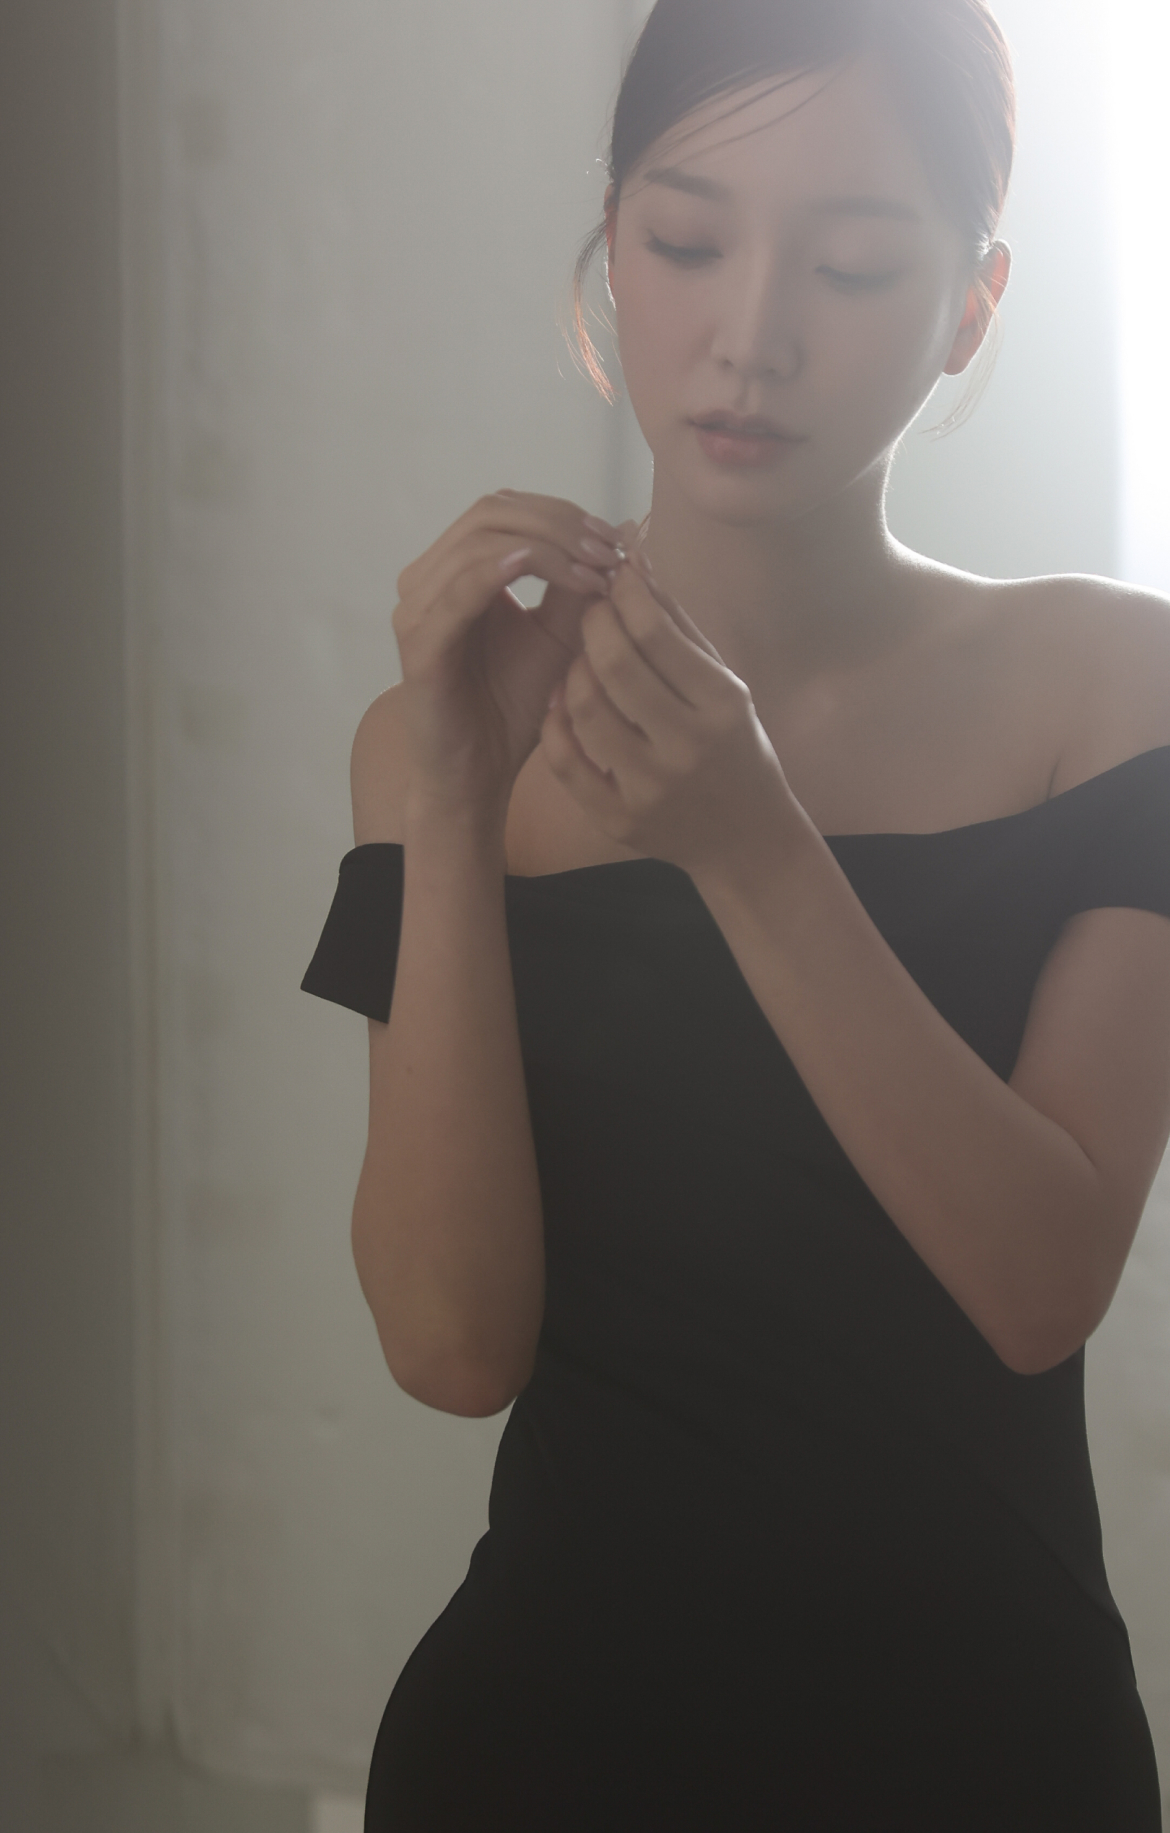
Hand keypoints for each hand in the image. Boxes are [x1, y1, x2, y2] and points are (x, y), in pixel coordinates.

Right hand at [392, 490, 624, 824]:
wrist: (478, 774)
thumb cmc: (514, 708)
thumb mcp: (558, 636)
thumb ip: (576, 585)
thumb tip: (622, 534)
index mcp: (456, 571)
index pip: (506, 510)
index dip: (563, 514)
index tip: (616, 541)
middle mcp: (428, 580)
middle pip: (491, 513)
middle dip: (558, 525)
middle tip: (609, 552)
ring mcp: (417, 610)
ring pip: (477, 544)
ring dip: (544, 547)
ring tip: (592, 570)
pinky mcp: (418, 645)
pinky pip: (457, 592)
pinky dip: (498, 571)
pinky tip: (535, 568)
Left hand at [540, 539, 795, 880]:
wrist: (744, 838)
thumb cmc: (733, 746)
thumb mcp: (721, 683)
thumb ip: (677, 624)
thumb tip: (634, 556)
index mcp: (721, 705)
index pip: (655, 632)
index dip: (623, 594)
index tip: (614, 580)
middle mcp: (687, 748)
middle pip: (614, 664)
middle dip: (592, 623)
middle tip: (591, 612)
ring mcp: (650, 788)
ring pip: (584, 707)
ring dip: (572, 668)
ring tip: (581, 656)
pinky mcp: (618, 820)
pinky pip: (565, 760)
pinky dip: (555, 722)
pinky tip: (563, 701)